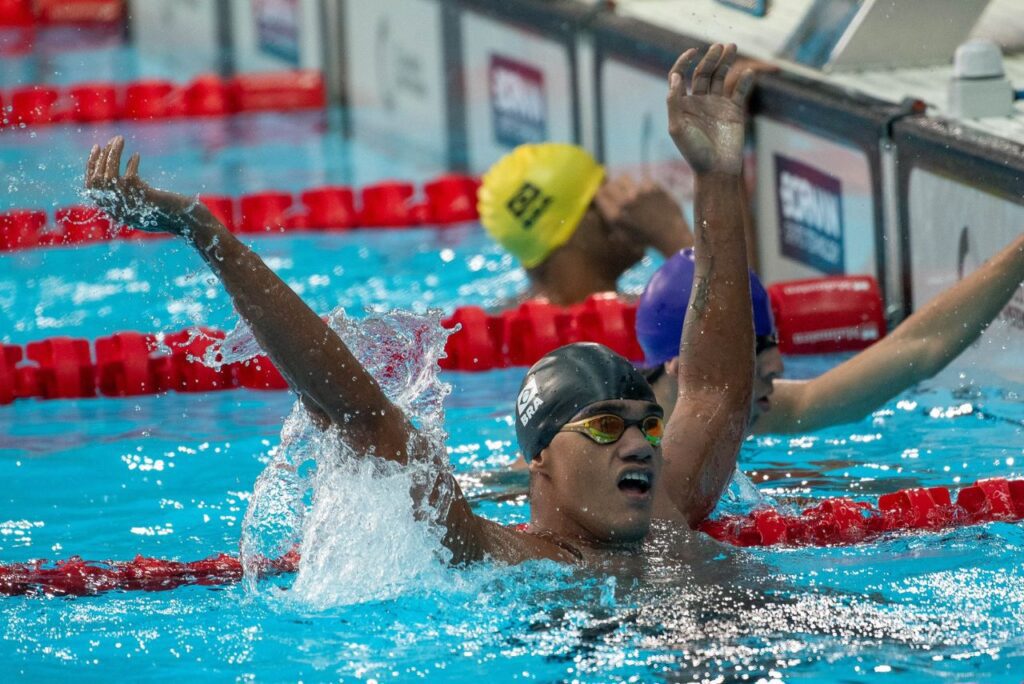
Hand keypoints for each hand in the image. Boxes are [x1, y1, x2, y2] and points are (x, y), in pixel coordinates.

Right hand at [84, 136, 205, 235]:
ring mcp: (129, 205)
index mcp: (115, 212)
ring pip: (109, 177)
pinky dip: (131, 164)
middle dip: (101, 157)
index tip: (97, 149)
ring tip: (119, 139)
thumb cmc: (169, 213)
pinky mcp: (142, 197)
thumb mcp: (143, 206)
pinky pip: (129, 176)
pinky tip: (137, 156)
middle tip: (110, 141)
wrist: (187, 221)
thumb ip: (129, 196)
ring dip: (112, 155)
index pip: (92, 188)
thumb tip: (122, 175)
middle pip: (97, 181)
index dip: (91, 167)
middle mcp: (118, 210)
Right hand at [594, 175, 691, 255]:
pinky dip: (644, 185)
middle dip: (611, 186)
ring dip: (625, 183)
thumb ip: (614, 230)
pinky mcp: (652, 186)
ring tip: (631, 189)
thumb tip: (607, 228)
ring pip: (624, 178)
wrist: (671, 234)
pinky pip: (642, 179)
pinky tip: (648, 193)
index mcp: (615, 215)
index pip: (599, 194)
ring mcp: (639, 192)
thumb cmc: (647, 240)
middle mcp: (625, 202)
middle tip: (615, 190)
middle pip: (609, 184)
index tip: (602, 193)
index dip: (599, 193)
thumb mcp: (626, 239)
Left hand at [666, 44, 753, 175]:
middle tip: (720, 46)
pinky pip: (740, 92)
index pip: (680, 76)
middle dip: (711, 58)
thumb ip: (674, 102)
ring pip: (721, 77)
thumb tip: (676, 77)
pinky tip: (747, 73)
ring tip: (732, 47)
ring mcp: (717, 105)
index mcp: (683, 105)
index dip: (684, 62)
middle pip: (703, 73)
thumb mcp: (678, 128)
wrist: (717, 170)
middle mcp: (699, 102)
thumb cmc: (694, 153)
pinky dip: (744, 81)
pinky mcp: (734, 111)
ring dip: (726, 62)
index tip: (693, 51)